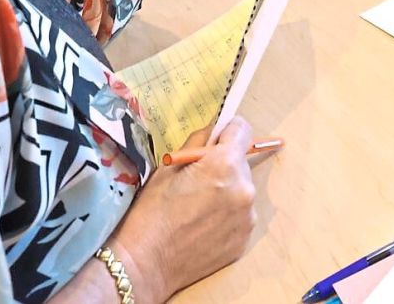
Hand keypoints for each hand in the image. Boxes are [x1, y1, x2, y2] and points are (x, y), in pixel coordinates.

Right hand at [108, 118, 257, 299]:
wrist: (146, 264)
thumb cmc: (151, 211)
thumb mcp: (169, 166)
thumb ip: (198, 143)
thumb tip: (215, 132)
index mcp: (224, 164)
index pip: (242, 130)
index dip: (227, 132)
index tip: (216, 141)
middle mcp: (244, 189)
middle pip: (241, 163)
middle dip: (224, 165)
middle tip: (197, 180)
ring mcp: (247, 217)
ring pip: (241, 190)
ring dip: (227, 191)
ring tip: (198, 208)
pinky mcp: (244, 239)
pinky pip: (240, 215)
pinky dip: (226, 215)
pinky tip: (202, 225)